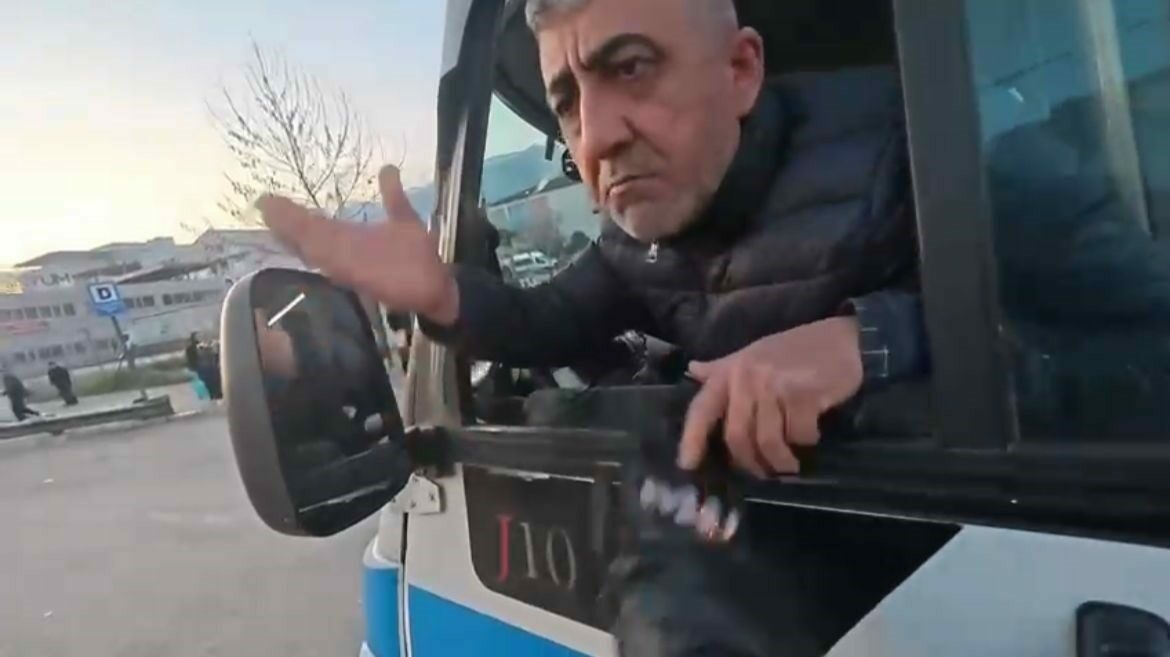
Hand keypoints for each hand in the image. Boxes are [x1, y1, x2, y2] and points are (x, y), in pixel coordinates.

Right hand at [256, 166, 459, 324]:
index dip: (292, 216)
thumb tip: (388, 169)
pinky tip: (308, 246)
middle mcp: (347, 254)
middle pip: (312, 236)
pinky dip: (326, 257)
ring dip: (299, 235)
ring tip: (274, 217)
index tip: (267, 201)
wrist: (439, 291)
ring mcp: (354, 267)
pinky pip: (341, 267)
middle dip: (287, 223)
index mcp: (352, 241)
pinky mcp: (365, 279)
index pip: (316, 226)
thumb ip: (393, 197)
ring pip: (320, 249)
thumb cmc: (416, 260)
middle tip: (262, 205)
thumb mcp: (404, 221)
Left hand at [678, 316, 863, 477]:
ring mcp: (774, 386)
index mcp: (730, 371)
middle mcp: (746, 378)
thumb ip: (722, 369)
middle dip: (750, 463)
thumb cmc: (794, 349)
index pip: (701, 409)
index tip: (687, 466)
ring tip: (788, 466)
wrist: (842, 337)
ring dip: (779, 462)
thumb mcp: (752, 355)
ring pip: (768, 442)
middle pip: (737, 437)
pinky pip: (798, 436)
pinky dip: (806, 443)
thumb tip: (693, 370)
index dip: (691, 440)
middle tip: (764, 473)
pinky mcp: (803, 395)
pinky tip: (811, 437)